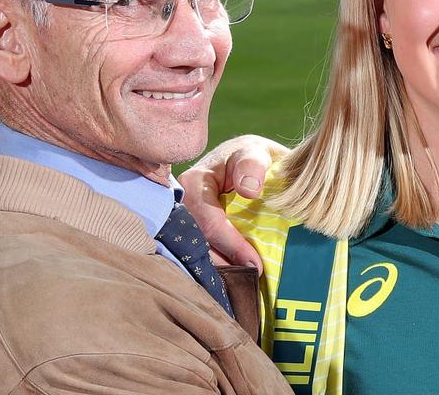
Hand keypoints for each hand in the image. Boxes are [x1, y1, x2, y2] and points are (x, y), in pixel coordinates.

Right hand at [181, 134, 284, 273]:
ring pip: (194, 255)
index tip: (256, 264)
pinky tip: (232, 282)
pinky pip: (198, 255)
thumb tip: (249, 190)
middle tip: (249, 283)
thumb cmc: (249, 155)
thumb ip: (252, 164)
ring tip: (242, 287)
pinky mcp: (189, 233)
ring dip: (219, 272)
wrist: (245, 160)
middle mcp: (182, 205)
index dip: (231, 245)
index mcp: (194, 183)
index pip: (208, 222)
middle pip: (196, 244)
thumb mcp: (254, 150)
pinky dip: (216, 268)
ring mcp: (184, 221)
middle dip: (223, 266)